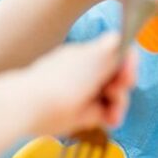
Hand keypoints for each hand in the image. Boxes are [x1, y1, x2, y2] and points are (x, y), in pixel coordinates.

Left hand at [19, 32, 137, 135]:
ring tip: (113, 113)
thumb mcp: (94, 58)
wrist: (29, 106)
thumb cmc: (63, 80)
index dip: (128, 64)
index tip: (127, 75)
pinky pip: (103, 113)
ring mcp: (84, 93)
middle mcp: (87, 72)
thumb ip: (114, 48)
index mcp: (89, 54)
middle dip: (123, 87)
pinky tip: (110, 120)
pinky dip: (110, 117)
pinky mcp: (80, 114)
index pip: (117, 54)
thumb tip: (123, 37)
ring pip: (112, 97)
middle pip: (117, 78)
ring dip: (119, 104)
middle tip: (116, 93)